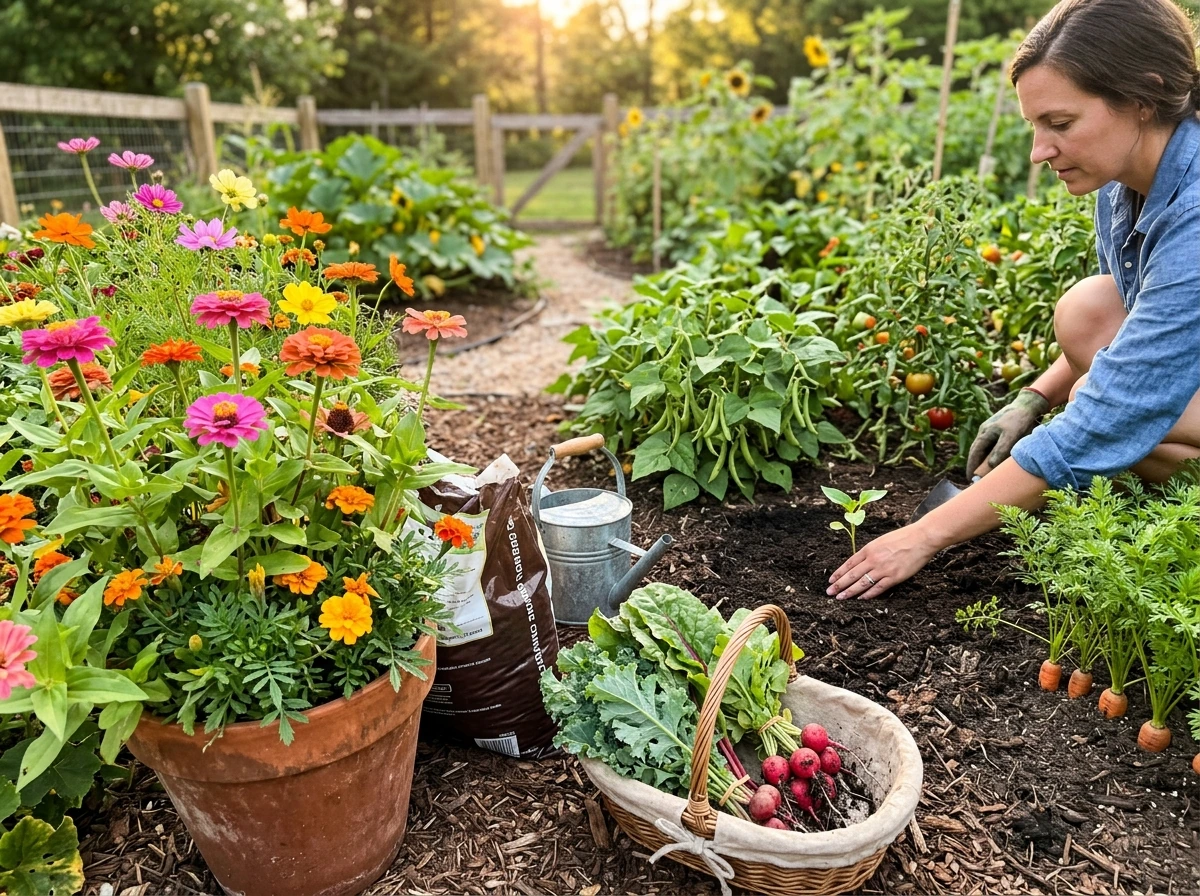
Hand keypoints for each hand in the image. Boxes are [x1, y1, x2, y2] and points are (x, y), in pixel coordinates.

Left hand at [825, 524, 939, 599]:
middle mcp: (873, 559)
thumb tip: (859, 562)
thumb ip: (870, 552)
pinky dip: (868, 594)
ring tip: (840, 598)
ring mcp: (883, 569)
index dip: (839, 573)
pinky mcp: (894, 577)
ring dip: (850, 592)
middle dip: (839, 585)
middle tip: (829, 592)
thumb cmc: (903, 537)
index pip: (849, 563)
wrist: (921, 538)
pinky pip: (878, 588)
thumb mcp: (881, 541)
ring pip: (862, 583)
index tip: (831, 580)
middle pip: (852, 575)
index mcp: (869, 549)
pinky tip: (860, 598)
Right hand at [965, 389, 1049, 477]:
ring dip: (984, 460)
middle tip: (976, 479)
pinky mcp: (1000, 431)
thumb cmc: (1019, 420)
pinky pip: (992, 446)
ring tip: (986, 473)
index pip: (974, 453)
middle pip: (977, 452)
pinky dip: (992, 455)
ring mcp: (992, 431)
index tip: (970, 479)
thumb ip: (1000, 450)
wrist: (1028, 404)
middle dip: (976, 465)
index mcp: (984, 433)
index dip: (971, 466)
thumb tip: (991, 465)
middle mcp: (985, 432)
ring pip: (985, 449)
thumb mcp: (1010, 435)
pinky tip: (996, 461)